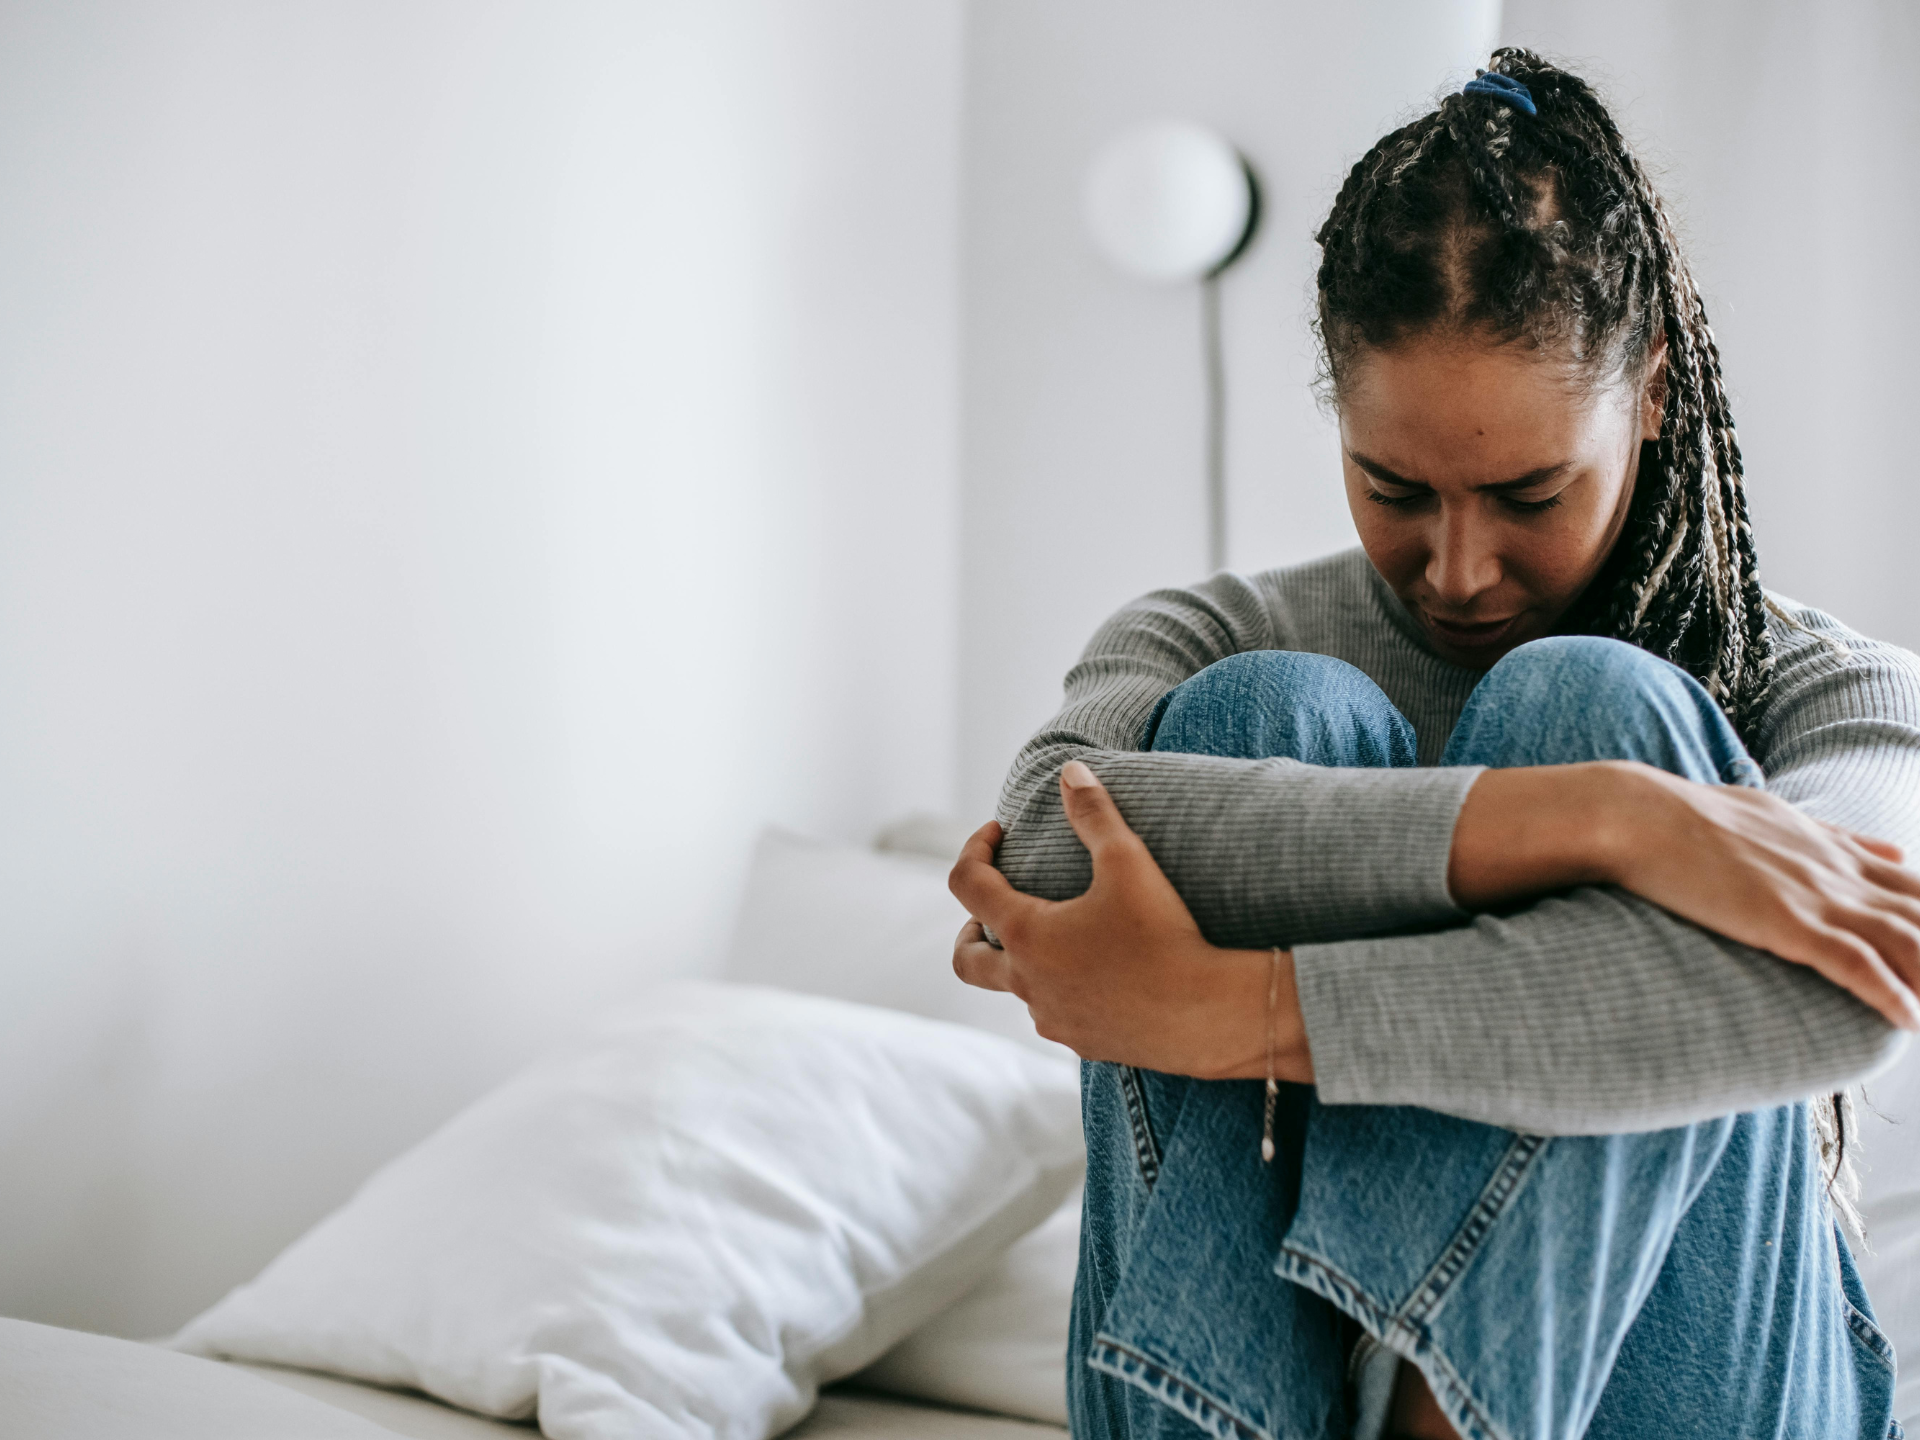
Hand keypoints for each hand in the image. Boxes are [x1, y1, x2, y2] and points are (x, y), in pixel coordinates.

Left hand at [947, 760, 1310, 1080]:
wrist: (1208, 1014)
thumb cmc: (1164, 934)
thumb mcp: (1128, 861)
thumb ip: (1094, 812)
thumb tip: (1069, 769)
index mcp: (1026, 934)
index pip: (967, 884)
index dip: (974, 849)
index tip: (998, 833)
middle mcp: (1027, 982)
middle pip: (966, 959)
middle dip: (971, 928)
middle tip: (995, 907)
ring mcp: (1052, 1017)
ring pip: (1016, 988)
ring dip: (1024, 961)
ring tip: (1061, 936)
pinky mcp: (1083, 1042)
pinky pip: (1055, 1013)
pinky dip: (1061, 989)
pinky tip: (1098, 974)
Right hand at [1597, 764, 1919, 1029]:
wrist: (1638, 815)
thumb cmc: (1691, 816)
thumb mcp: (1780, 815)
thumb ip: (1841, 837)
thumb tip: (1895, 846)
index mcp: (1837, 849)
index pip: (1918, 885)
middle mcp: (1838, 872)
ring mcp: (1816, 896)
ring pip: (1907, 941)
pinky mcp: (1786, 921)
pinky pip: (1855, 963)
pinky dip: (1889, 993)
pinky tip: (1909, 1020)